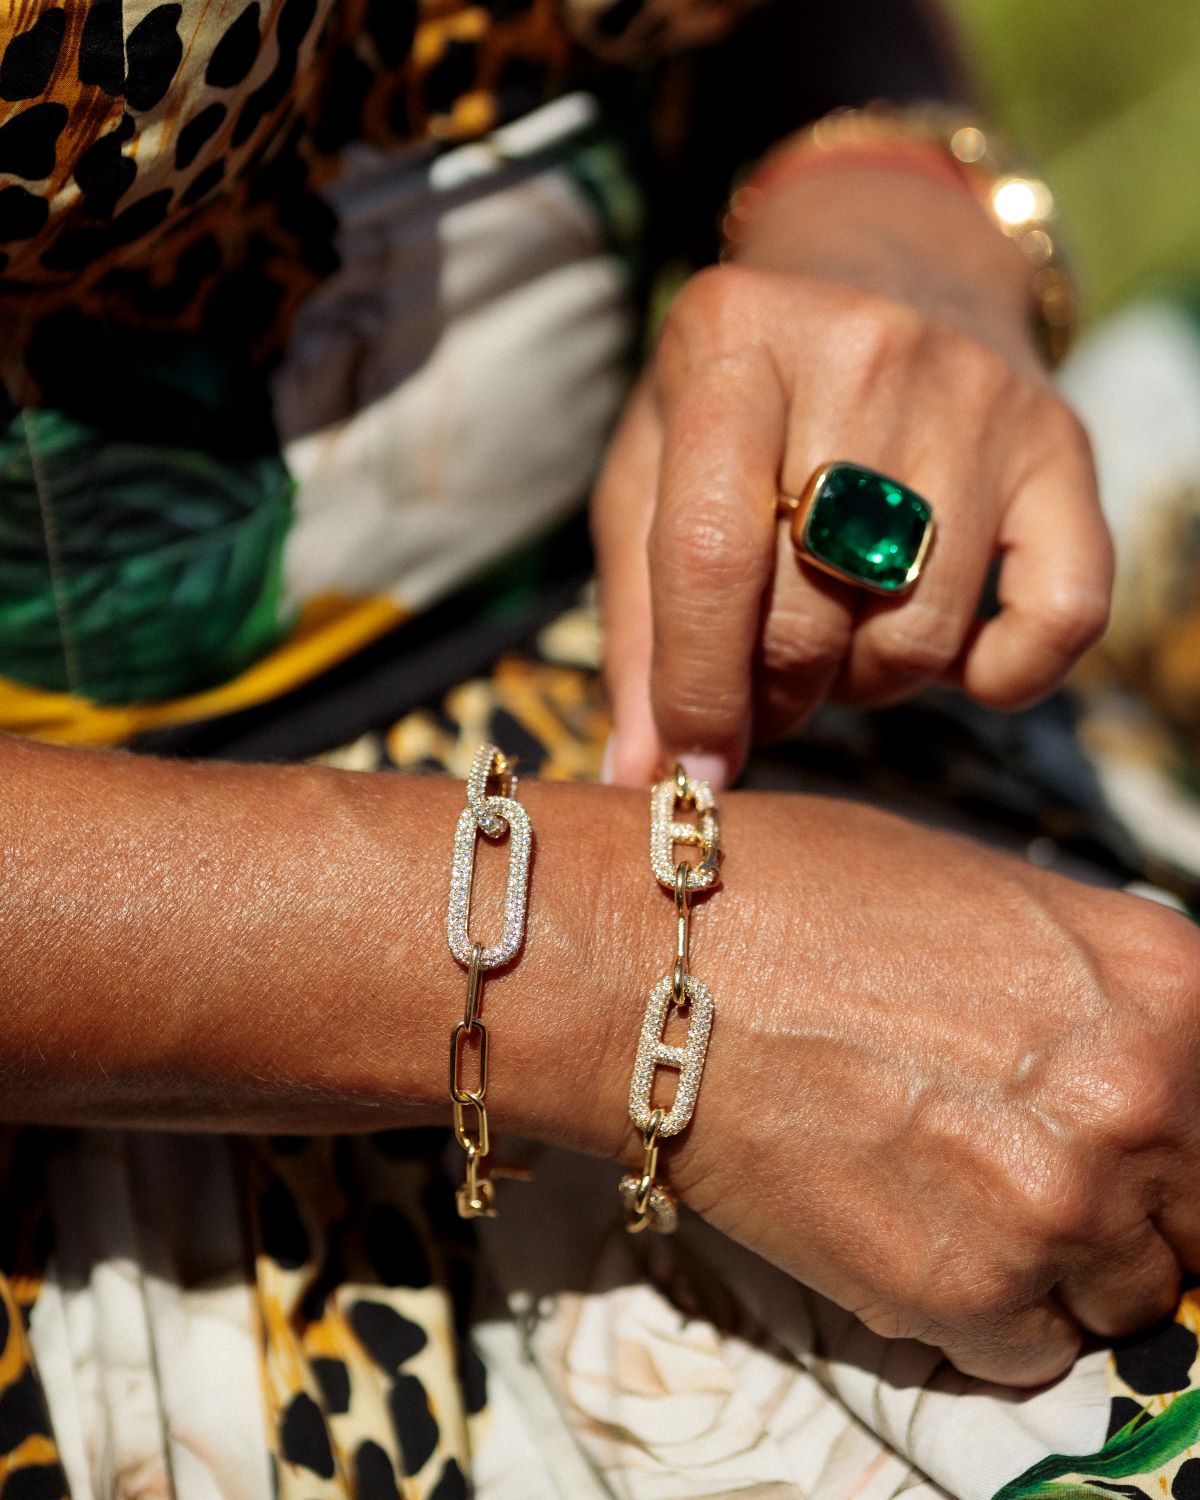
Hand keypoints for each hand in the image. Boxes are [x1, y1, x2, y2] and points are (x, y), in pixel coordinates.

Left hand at [594, 166, 1112, 787]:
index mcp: (729, 342)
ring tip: (839, 633)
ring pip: (915, 638)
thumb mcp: (653, 474)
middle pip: (806, 617)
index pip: (707, 556)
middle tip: (762, 679)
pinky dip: (1004, 676)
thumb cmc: (740, 400)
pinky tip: (960, 658)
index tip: (690, 769)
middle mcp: (860, 351)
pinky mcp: (1060, 443)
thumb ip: (638, 623)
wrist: (888, 270)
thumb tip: (643, 776)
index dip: (695, 691)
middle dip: (771, 694)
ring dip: (864, 682)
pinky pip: (1056, 620)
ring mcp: (974, 394)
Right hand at [656, 792, 1199, 1385]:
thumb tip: (1132, 1055)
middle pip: (1196, 1220)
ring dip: (1055, 1263)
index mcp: (1166, 985)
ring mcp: (1054, 1212)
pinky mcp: (960, 1297)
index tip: (1140, 1152)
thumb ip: (1096, 990)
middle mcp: (1138, 1105)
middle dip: (1131, 1204)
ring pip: (1120, 1298)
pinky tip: (906, 1226)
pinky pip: (1025, 1349)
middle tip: (1028, 1165)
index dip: (1181, 1136)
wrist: (651, 966)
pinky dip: (980, 1310)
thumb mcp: (987, 895)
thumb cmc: (802, 898)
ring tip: (951, 1190)